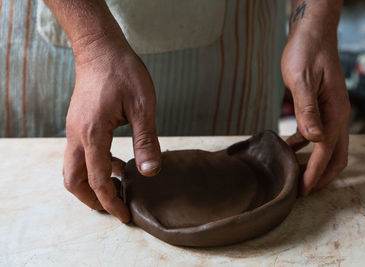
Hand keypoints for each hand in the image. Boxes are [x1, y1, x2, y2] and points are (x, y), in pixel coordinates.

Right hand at [63, 36, 160, 222]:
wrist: (101, 49)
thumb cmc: (123, 72)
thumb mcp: (142, 106)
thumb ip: (146, 140)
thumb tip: (150, 172)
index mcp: (92, 133)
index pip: (97, 180)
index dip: (111, 201)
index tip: (124, 215)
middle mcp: (77, 135)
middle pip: (73, 180)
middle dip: (92, 199)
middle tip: (115, 207)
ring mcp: (75, 130)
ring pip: (73, 169)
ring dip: (92, 184)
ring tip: (118, 189)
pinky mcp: (79, 124)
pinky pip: (81, 155)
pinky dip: (95, 168)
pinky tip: (117, 165)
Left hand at [281, 27, 350, 195]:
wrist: (312, 35)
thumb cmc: (306, 53)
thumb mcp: (302, 80)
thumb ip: (308, 110)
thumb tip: (313, 139)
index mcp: (335, 111)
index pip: (326, 151)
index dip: (314, 173)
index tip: (302, 190)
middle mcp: (337, 115)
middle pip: (336, 156)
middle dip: (321, 176)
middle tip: (302, 191)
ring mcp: (331, 113)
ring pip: (328, 148)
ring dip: (315, 164)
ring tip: (297, 176)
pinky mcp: (321, 109)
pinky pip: (317, 135)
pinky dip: (306, 147)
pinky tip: (290, 149)